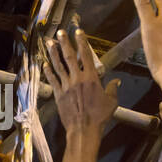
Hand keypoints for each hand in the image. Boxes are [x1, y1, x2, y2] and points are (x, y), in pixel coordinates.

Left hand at [43, 27, 118, 141]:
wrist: (84, 129)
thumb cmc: (100, 116)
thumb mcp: (111, 102)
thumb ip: (113, 89)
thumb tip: (117, 81)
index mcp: (91, 78)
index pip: (85, 55)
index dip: (82, 42)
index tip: (78, 31)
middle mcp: (77, 78)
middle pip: (69, 57)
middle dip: (64, 43)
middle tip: (60, 32)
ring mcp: (66, 86)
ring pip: (58, 66)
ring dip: (53, 53)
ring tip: (49, 43)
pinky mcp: (58, 94)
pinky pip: (52, 80)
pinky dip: (48, 71)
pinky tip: (44, 64)